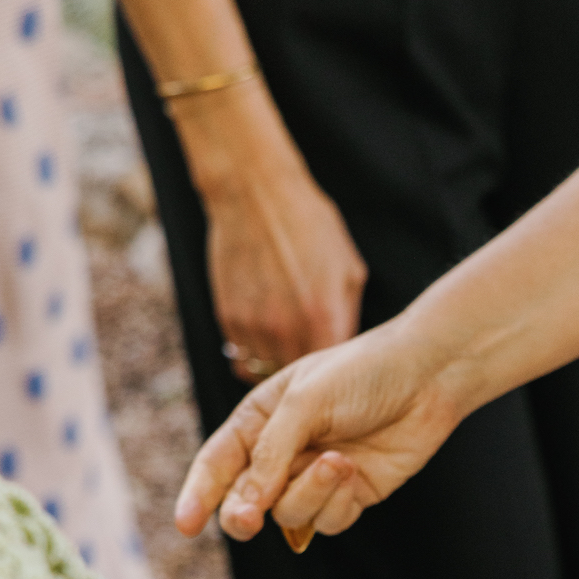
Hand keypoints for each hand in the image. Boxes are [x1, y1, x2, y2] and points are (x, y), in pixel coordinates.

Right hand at [174, 312, 465, 541]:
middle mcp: (283, 453)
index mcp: (259, 420)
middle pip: (246, 502)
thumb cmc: (362, 373)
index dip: (198, 495)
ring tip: (338, 462)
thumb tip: (247, 504)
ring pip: (290, 515)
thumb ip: (272, 452)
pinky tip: (355, 473)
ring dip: (309, 495)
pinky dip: (337, 503)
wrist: (426, 377)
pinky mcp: (350, 496)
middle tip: (249, 519)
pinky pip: (328, 521)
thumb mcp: (305, 401)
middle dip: (244, 513)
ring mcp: (315, 477)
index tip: (184, 525)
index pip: (217, 464)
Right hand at [203, 164, 367, 380]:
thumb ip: (350, 317)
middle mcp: (287, 331)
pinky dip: (253, 355)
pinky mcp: (228, 319)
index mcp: (325, 320)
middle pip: (300, 385)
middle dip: (308, 385)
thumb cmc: (312, 227)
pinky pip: (241, 358)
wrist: (255, 193)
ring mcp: (254, 328)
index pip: (336, 382)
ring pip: (266, 375)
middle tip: (315, 377)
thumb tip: (347, 350)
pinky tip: (265, 338)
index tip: (343, 380)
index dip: (340, 383)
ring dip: (277, 370)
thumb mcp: (350, 270)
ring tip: (288, 354)